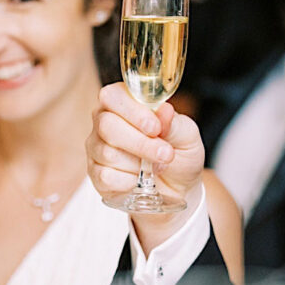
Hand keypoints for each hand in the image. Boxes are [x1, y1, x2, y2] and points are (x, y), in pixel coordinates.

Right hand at [87, 83, 206, 239]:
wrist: (179, 188)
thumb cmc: (180, 154)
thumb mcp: (187, 135)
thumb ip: (174, 123)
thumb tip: (164, 111)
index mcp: (124, 104)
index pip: (112, 96)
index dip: (132, 110)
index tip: (156, 127)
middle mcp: (105, 123)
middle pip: (107, 125)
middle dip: (140, 143)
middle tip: (165, 153)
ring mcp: (97, 149)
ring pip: (107, 152)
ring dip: (139, 164)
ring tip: (157, 167)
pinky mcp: (96, 174)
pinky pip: (106, 176)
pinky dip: (129, 181)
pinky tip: (139, 179)